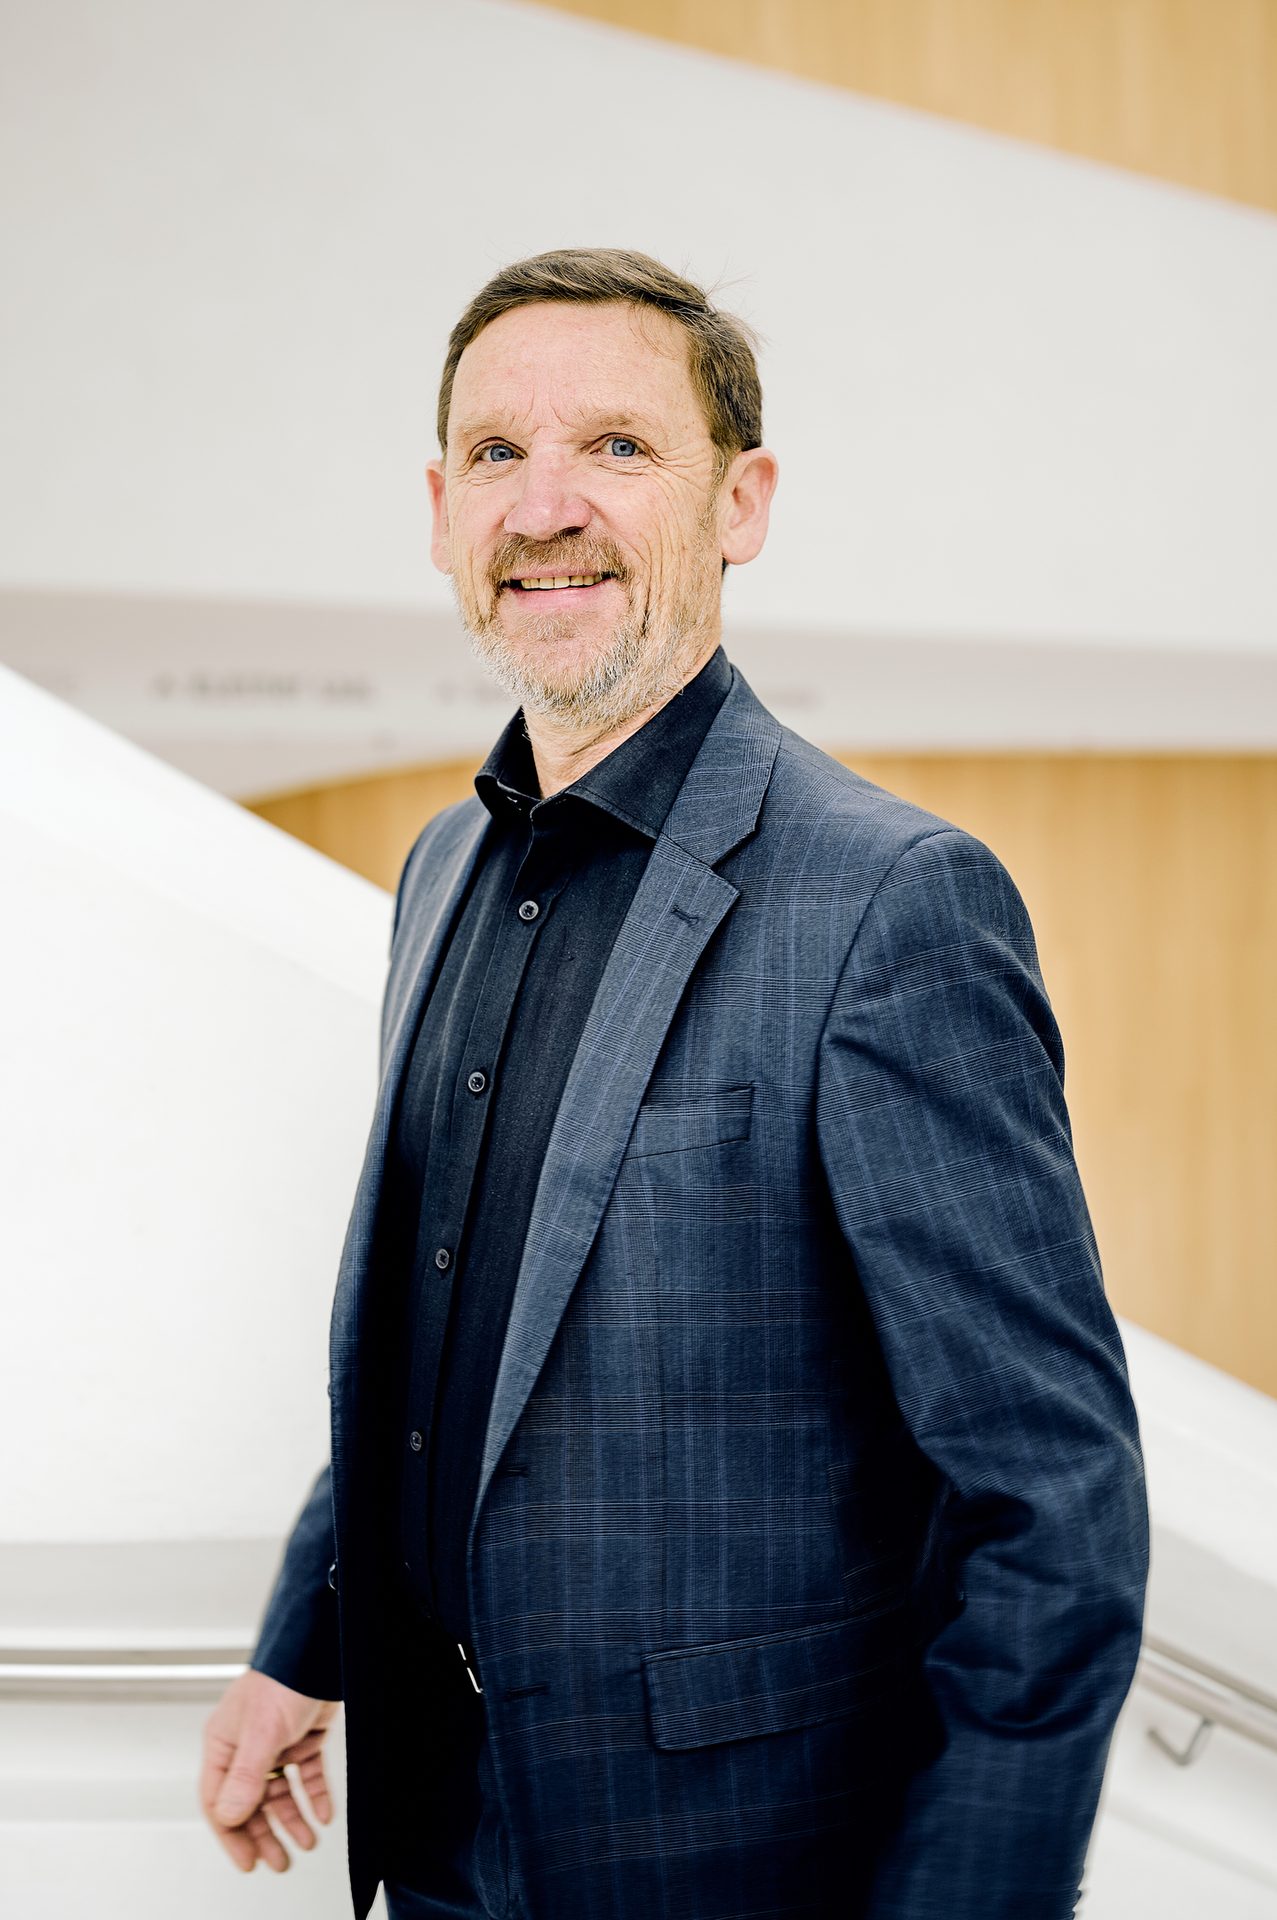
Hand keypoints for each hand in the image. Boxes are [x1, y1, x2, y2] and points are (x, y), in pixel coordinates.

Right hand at [200, 1667, 338, 1872]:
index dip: (233, 1835)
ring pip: (280, 1792)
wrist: (319, 1650)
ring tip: (307, 1843)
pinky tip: (323, 1813)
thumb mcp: (261, 1734)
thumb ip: (245, 1778)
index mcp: (225, 1745)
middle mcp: (247, 1746)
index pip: (220, 1801)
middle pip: (251, 1802)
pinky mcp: (302, 1736)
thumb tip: (231, 1817)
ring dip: (292, 1818)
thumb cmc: (282, 1680)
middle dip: (265, 1834)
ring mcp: (276, 1742)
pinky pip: (306, 1774)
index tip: (248, 1861)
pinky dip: (314, 1795)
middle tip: (280, 1862)